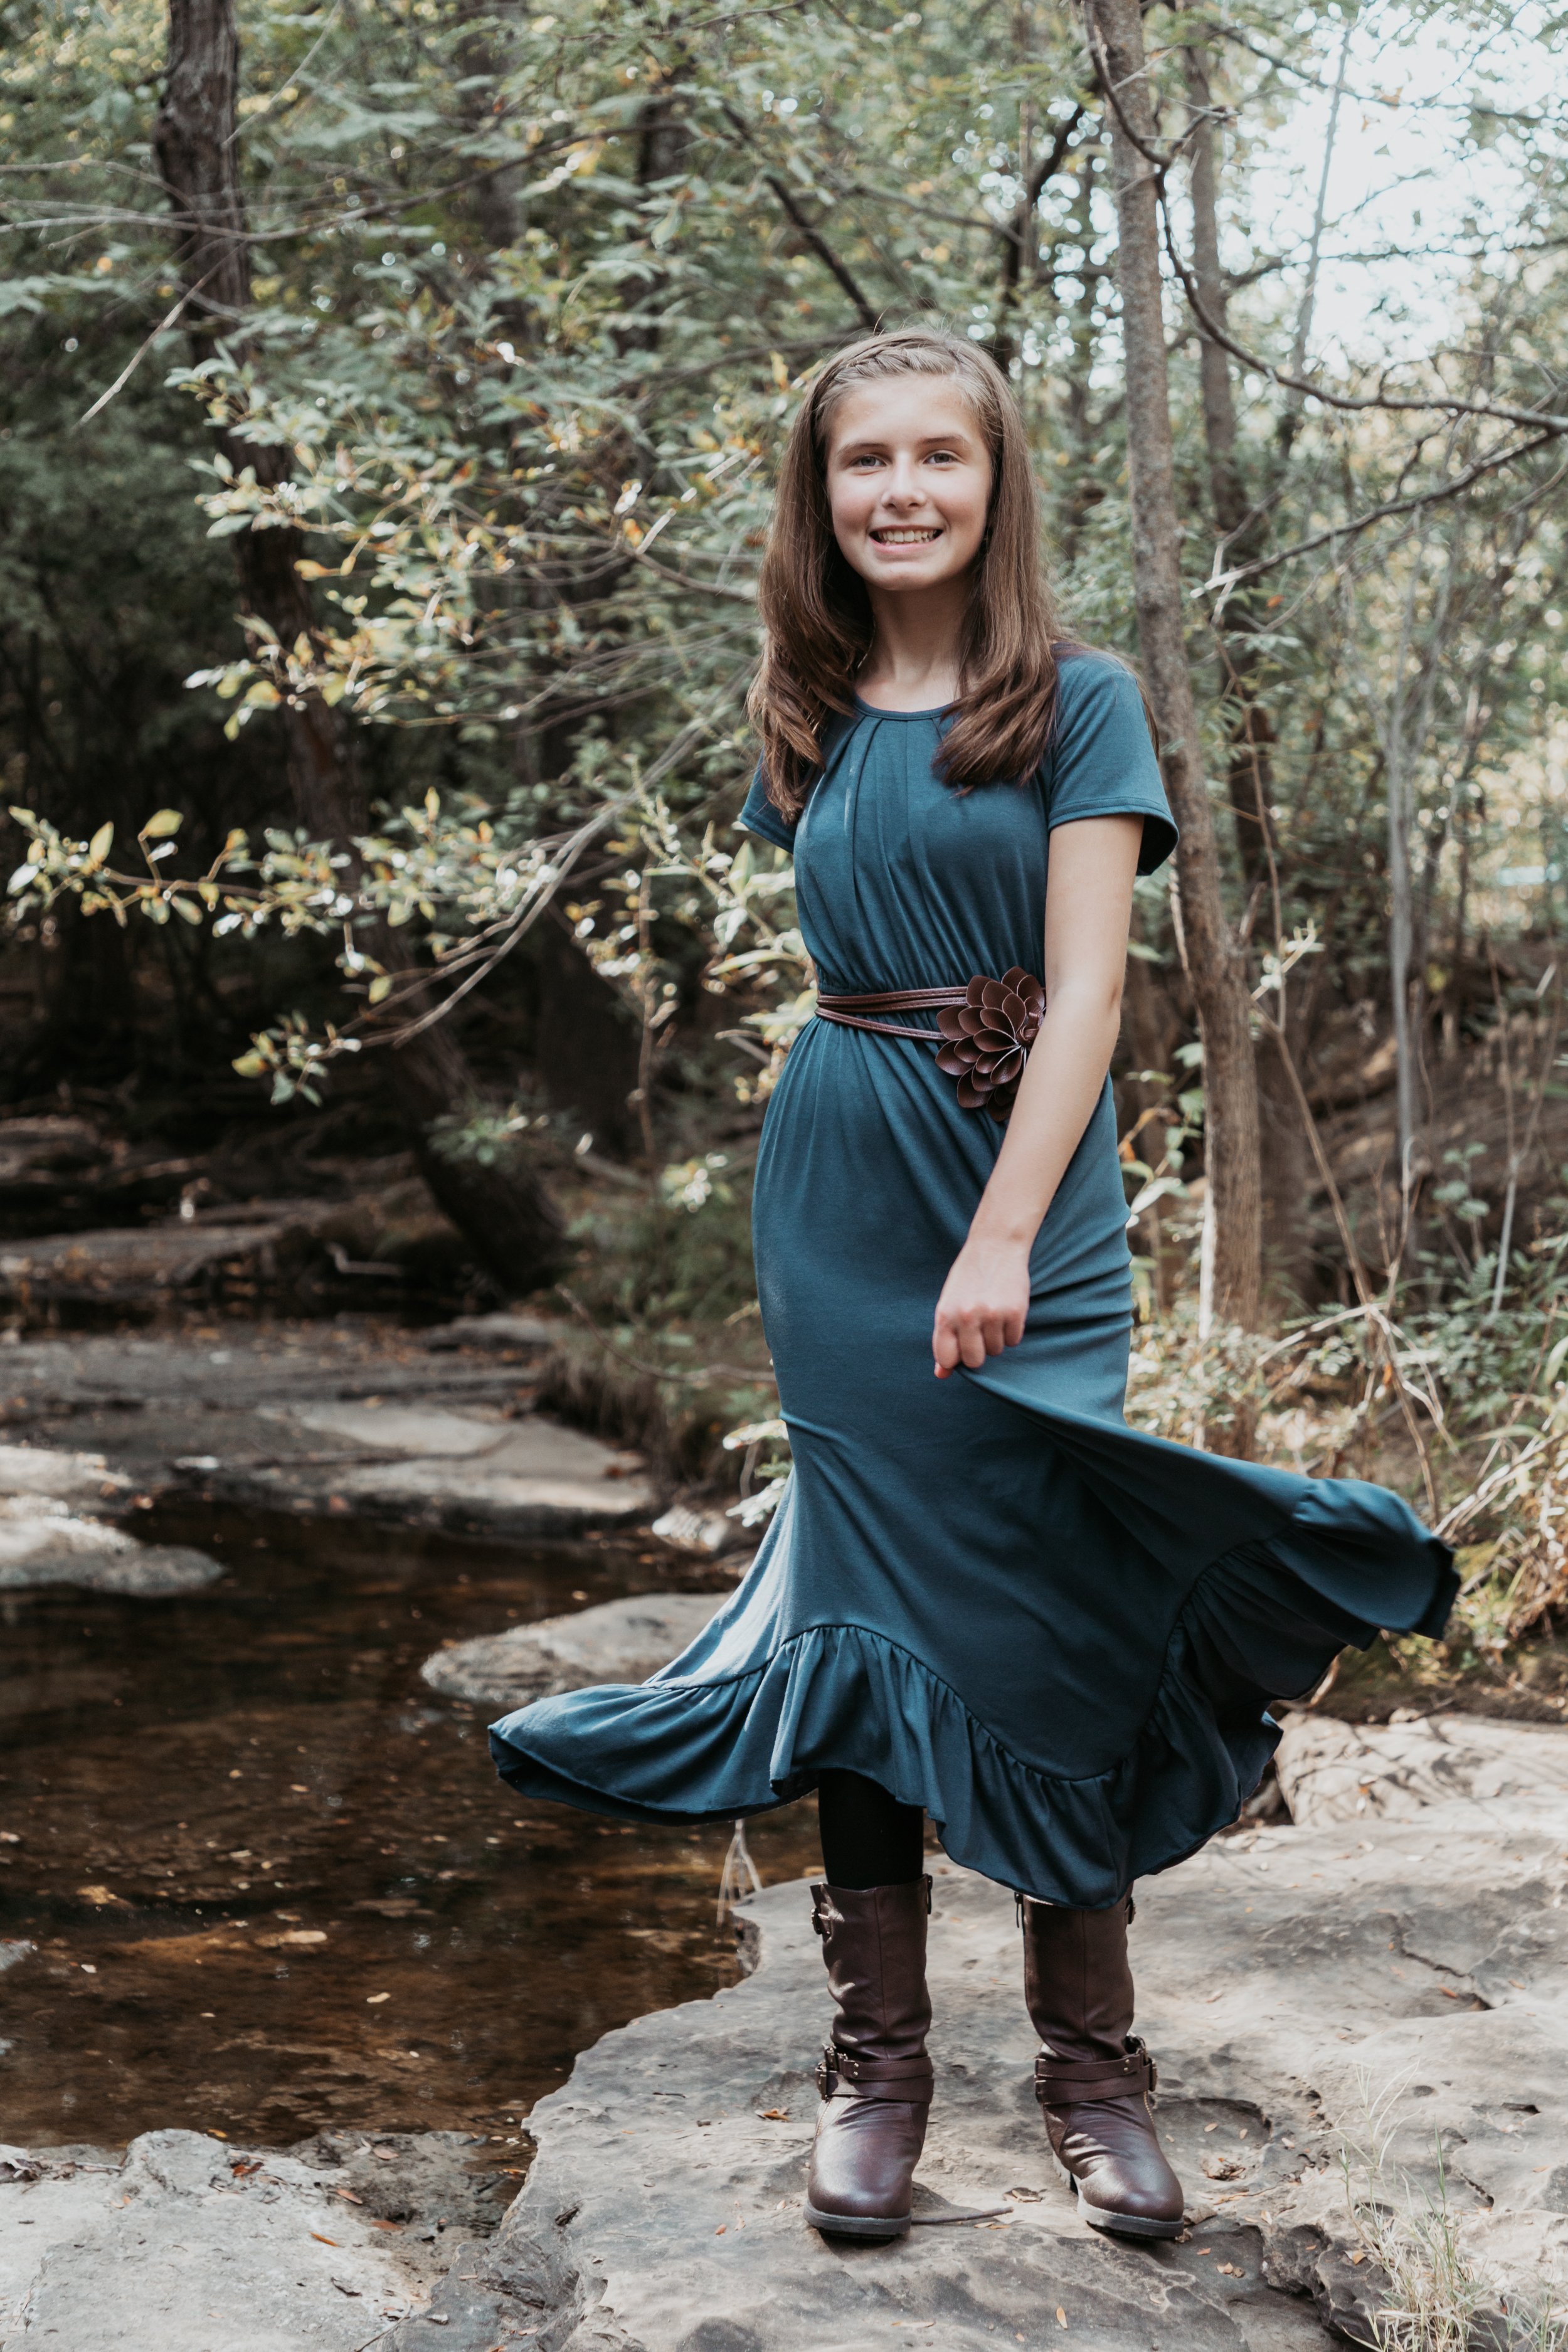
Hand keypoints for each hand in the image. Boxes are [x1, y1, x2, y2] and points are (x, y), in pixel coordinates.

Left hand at [932, 1234, 1030, 1377]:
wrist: (995, 1246)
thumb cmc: (967, 1278)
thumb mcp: (948, 1304)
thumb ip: (944, 1338)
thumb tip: (941, 1375)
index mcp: (945, 1315)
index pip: (946, 1358)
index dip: (954, 1358)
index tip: (959, 1348)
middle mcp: (967, 1316)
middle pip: (974, 1361)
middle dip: (978, 1351)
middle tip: (979, 1331)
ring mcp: (993, 1315)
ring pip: (996, 1350)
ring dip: (995, 1338)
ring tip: (992, 1313)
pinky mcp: (1015, 1312)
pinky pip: (1013, 1340)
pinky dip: (1010, 1331)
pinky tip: (1005, 1311)